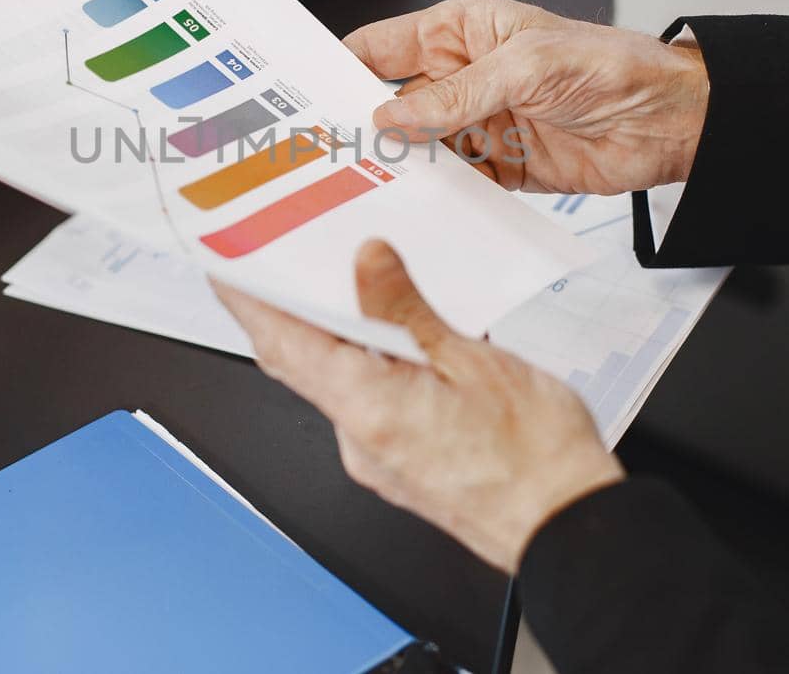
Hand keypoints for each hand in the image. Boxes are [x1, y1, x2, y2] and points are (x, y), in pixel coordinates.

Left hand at [214, 240, 624, 574]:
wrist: (565, 528)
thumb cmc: (535, 459)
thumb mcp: (471, 361)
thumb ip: (408, 310)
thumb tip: (368, 262)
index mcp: (368, 408)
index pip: (282, 342)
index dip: (246, 298)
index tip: (223, 262)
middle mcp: (359, 439)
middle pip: (298, 362)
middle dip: (279, 310)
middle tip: (273, 260)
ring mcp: (376, 458)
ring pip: (332, 383)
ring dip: (329, 336)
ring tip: (344, 284)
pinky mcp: (397, 466)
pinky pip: (363, 404)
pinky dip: (364, 365)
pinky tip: (394, 338)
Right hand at [344, 0, 708, 193]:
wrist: (672, 121)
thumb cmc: (611, 66)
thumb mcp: (524, 68)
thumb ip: (454, 96)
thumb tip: (391, 118)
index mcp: (461, 33)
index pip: (382, 49)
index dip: (343, 69)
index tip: (307, 96)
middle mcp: (463, 78)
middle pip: (392, 105)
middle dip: (362, 126)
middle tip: (325, 153)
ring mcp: (479, 125)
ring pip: (418, 150)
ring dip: (398, 168)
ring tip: (362, 188)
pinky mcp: (500, 168)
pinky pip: (454, 184)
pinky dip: (437, 197)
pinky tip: (417, 208)